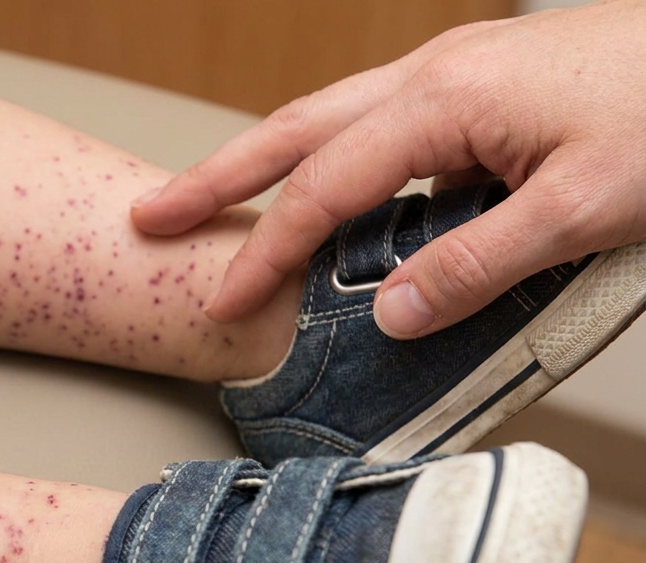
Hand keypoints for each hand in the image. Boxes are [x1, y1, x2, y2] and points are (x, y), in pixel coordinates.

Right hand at [131, 0, 645, 337]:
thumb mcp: (584, 211)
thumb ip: (476, 266)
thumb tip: (389, 315)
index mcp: (448, 101)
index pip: (327, 186)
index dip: (269, 249)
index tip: (225, 297)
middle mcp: (437, 74)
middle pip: (298, 128)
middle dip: (219, 175)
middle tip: (156, 212)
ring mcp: (459, 70)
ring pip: (334, 116)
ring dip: (269, 159)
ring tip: (219, 198)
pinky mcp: (484, 81)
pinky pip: (382, 121)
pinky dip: (334, 157)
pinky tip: (340, 192)